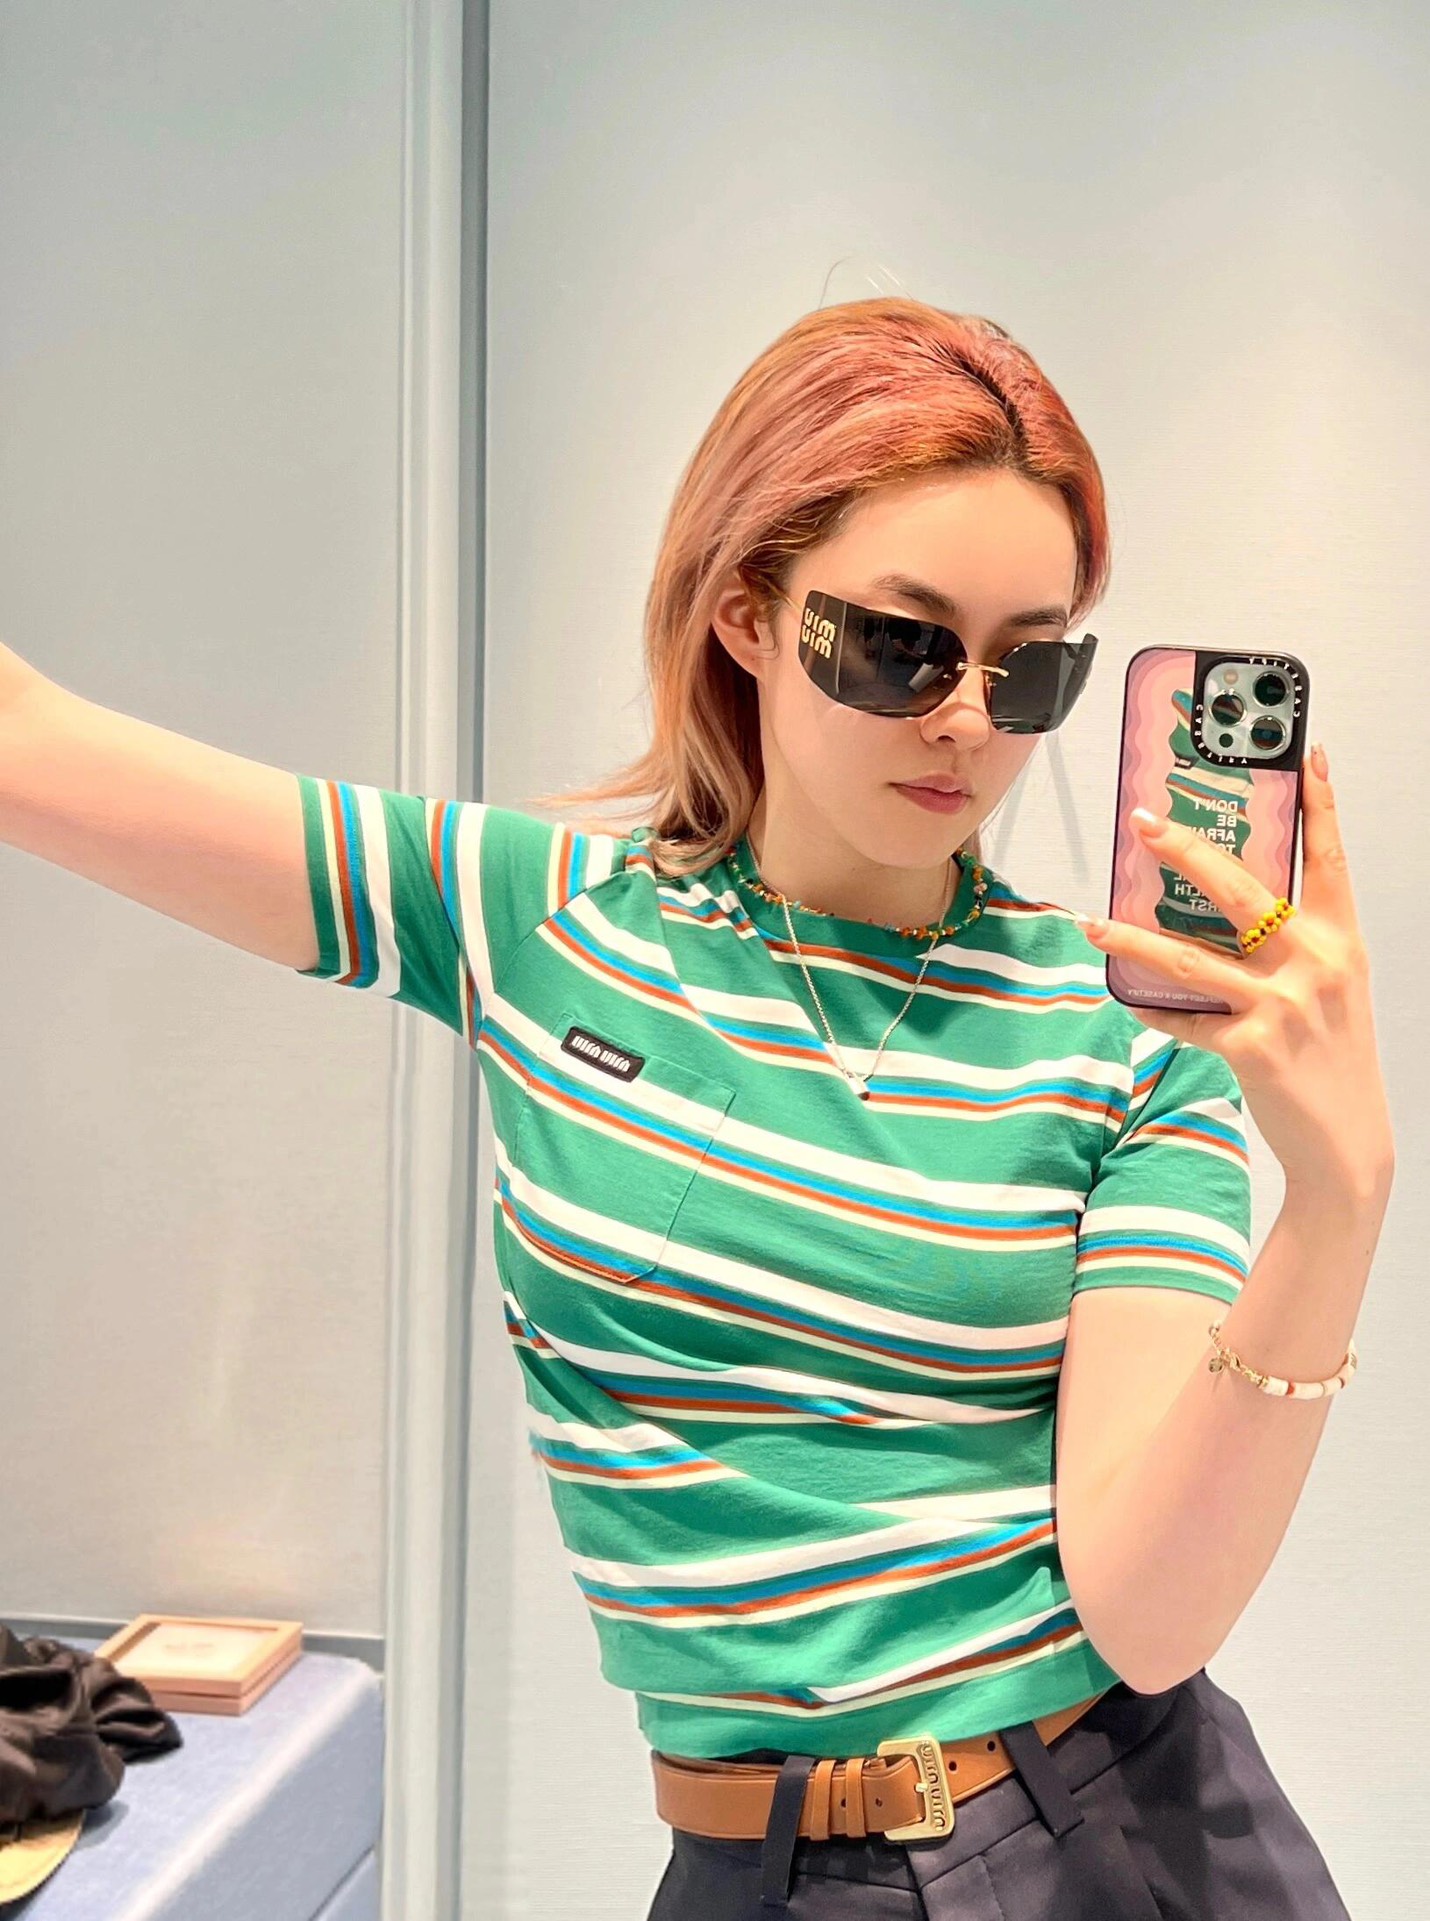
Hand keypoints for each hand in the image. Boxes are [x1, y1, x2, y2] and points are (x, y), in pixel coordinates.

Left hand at [1078, 743, 1395, 1200]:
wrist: (1349, 1143)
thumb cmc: (1334, 1057)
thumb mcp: (1331, 988)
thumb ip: (1294, 945)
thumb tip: (1234, 909)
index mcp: (1340, 940)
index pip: (1330, 859)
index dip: (1321, 804)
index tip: (1305, 753)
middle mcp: (1315, 963)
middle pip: (1241, 890)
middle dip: (1187, 851)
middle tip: (1143, 822)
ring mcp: (1282, 1005)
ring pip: (1190, 958)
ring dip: (1132, 938)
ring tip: (1091, 922)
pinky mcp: (1250, 1047)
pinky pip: (1184, 1018)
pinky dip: (1152, 1009)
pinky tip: (1123, 998)